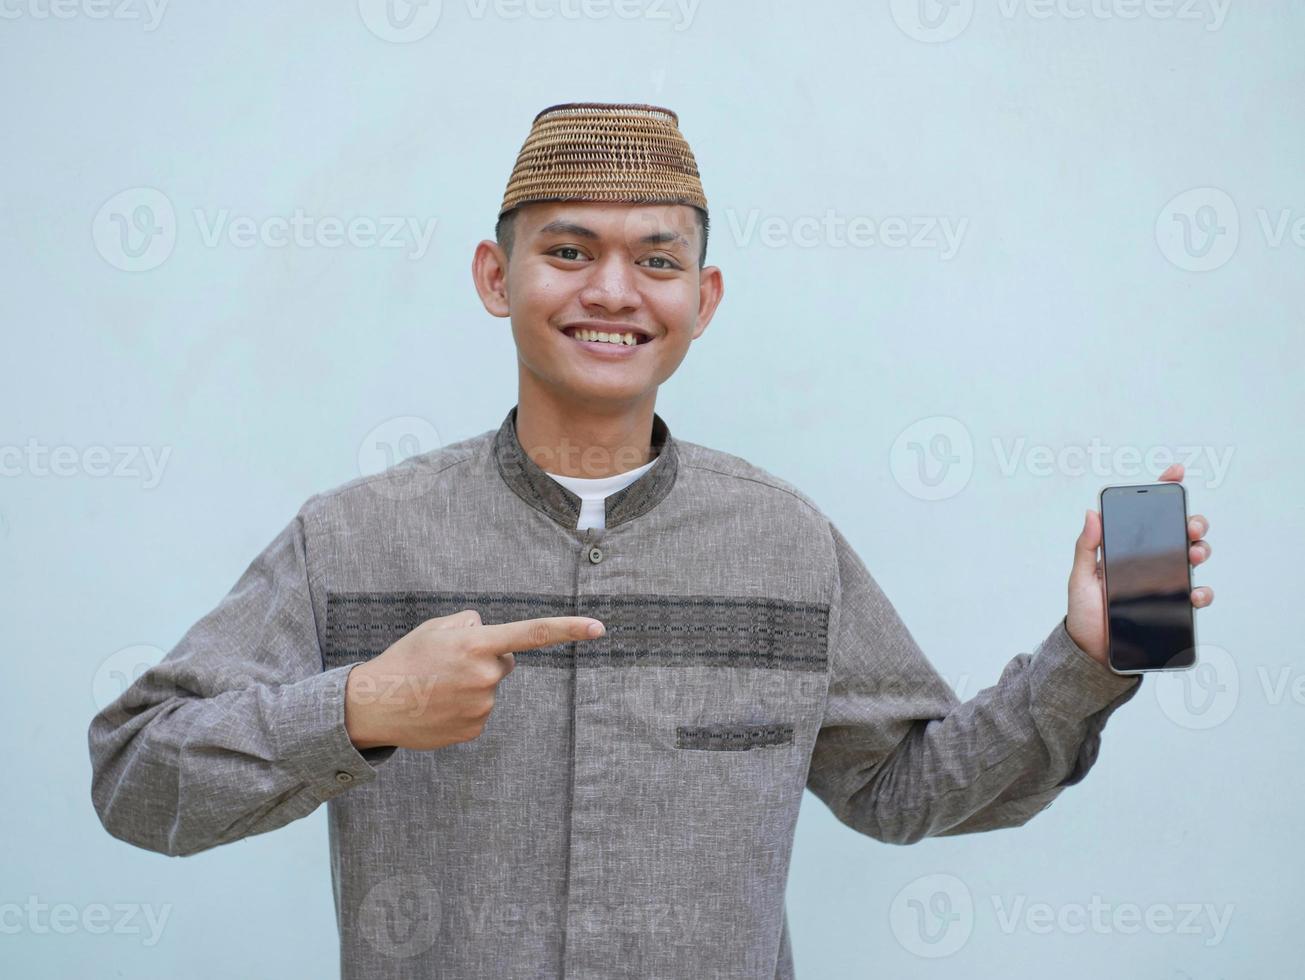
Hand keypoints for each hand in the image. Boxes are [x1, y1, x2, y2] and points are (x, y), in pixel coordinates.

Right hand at [344, 610, 604, 750]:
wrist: (374, 703)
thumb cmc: (406, 659)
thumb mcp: (437, 627)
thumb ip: (472, 625)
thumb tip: (493, 637)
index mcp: (477, 644)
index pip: (533, 633)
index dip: (569, 629)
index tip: (599, 628)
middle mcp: (485, 675)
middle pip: (504, 661)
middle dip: (484, 659)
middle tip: (446, 664)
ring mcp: (482, 706)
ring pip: (489, 687)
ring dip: (470, 685)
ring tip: (436, 686)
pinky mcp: (475, 729)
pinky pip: (479, 711)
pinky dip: (462, 707)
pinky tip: (437, 706)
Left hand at [1066, 463, 1213, 667]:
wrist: (1092, 651)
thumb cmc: (1084, 612)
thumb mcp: (1079, 577)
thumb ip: (1086, 547)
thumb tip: (1091, 513)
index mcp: (1125, 549)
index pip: (1146, 516)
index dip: (1163, 491)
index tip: (1175, 474)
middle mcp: (1148, 562)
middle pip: (1177, 534)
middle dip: (1190, 523)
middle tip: (1190, 526)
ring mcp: (1163, 583)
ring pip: (1191, 559)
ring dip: (1200, 550)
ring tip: (1195, 553)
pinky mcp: (1172, 607)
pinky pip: (1195, 595)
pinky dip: (1202, 591)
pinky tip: (1196, 591)